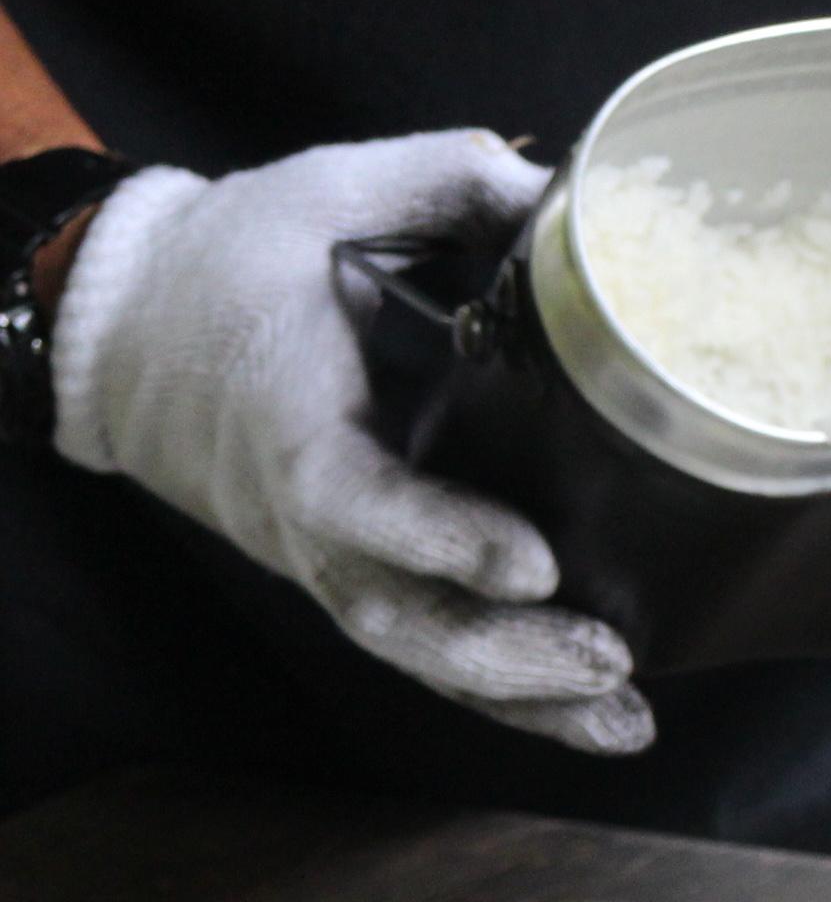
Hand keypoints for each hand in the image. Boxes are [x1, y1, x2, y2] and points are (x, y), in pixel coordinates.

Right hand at [51, 132, 653, 753]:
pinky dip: (510, 702)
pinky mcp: (357, 582)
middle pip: (396, 616)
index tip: (533, 563)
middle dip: (505, 652)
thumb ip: (445, 180)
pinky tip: (595, 721)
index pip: (357, 502)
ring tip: (626, 720)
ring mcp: (328, 564)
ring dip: (524, 700)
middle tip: (608, 660)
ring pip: (417, 658)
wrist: (133, 333)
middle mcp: (304, 518)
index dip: (442, 539)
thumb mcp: (327, 191)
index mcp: (288, 423)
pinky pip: (430, 660)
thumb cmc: (236, 261)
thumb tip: (571, 196)